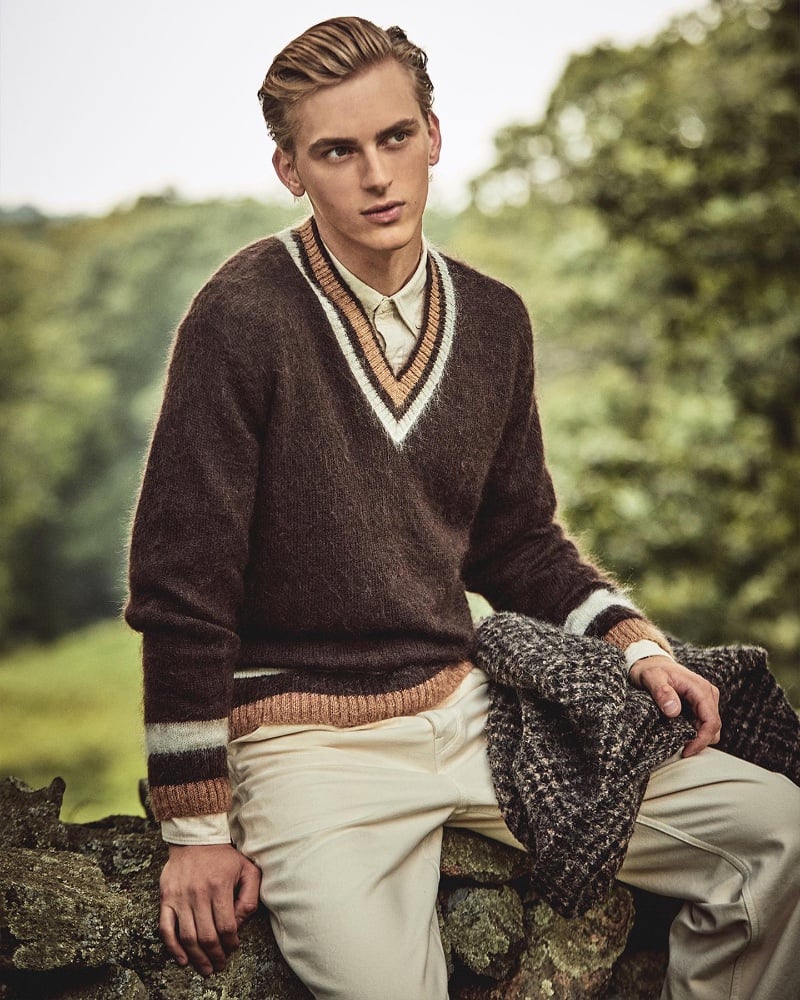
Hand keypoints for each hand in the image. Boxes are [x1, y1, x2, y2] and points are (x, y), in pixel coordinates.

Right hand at [159, 843, 261, 976]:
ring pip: (187, 937)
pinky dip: (173, 948)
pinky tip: (183, 960)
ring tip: (206, 968)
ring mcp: (179, 897)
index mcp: (220, 886)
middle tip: (220, 965)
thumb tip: (240, 923)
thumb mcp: (247, 869)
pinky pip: (166, 929)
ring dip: (197, 957)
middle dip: (216, 955)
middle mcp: (198, 894)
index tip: (234, 947)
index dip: (231, 943)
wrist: (195, 838)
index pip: (226, 926)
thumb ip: (250, 896)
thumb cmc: (224, 856)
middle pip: (207, 936)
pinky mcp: (166, 898)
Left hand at [629, 654, 720, 756]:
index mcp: (700, 688)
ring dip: (698, 738)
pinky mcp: (700, 704)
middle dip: (700, 742)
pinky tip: (680, 734)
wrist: (651, 661)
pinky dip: (695, 732)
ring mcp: (705, 699)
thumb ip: (662, 692)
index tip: (687, 750)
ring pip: (711, 727)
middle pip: (714, 727)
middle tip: (681, 749)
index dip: (702, 740)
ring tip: (679, 741)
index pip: (711, 721)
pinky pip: (704, 723)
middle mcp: (707, 694)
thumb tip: (674, 710)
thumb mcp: (651, 678)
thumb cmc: (651, 669)